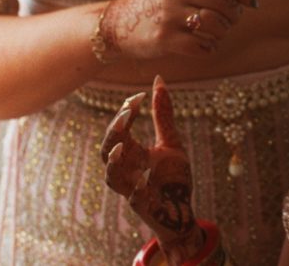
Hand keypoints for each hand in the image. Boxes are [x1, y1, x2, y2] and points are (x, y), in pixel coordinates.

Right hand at [100, 0, 249, 59]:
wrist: (114, 25)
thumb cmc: (152, 4)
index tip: (250, 1)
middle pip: (221, 0)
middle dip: (234, 12)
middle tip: (233, 20)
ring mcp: (168, 15)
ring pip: (214, 22)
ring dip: (223, 31)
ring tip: (218, 33)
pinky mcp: (163, 39)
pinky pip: (201, 45)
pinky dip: (210, 47)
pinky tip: (205, 45)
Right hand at [103, 76, 204, 263]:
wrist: (182, 209)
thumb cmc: (172, 176)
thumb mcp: (171, 141)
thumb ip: (163, 115)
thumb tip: (158, 80)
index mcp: (131, 152)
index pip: (119, 130)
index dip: (125, 113)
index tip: (138, 98)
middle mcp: (127, 169)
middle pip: (106, 150)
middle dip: (113, 132)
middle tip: (126, 114)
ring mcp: (132, 188)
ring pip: (111, 177)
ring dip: (113, 162)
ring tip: (121, 146)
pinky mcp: (142, 206)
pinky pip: (134, 199)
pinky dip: (138, 188)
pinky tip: (147, 175)